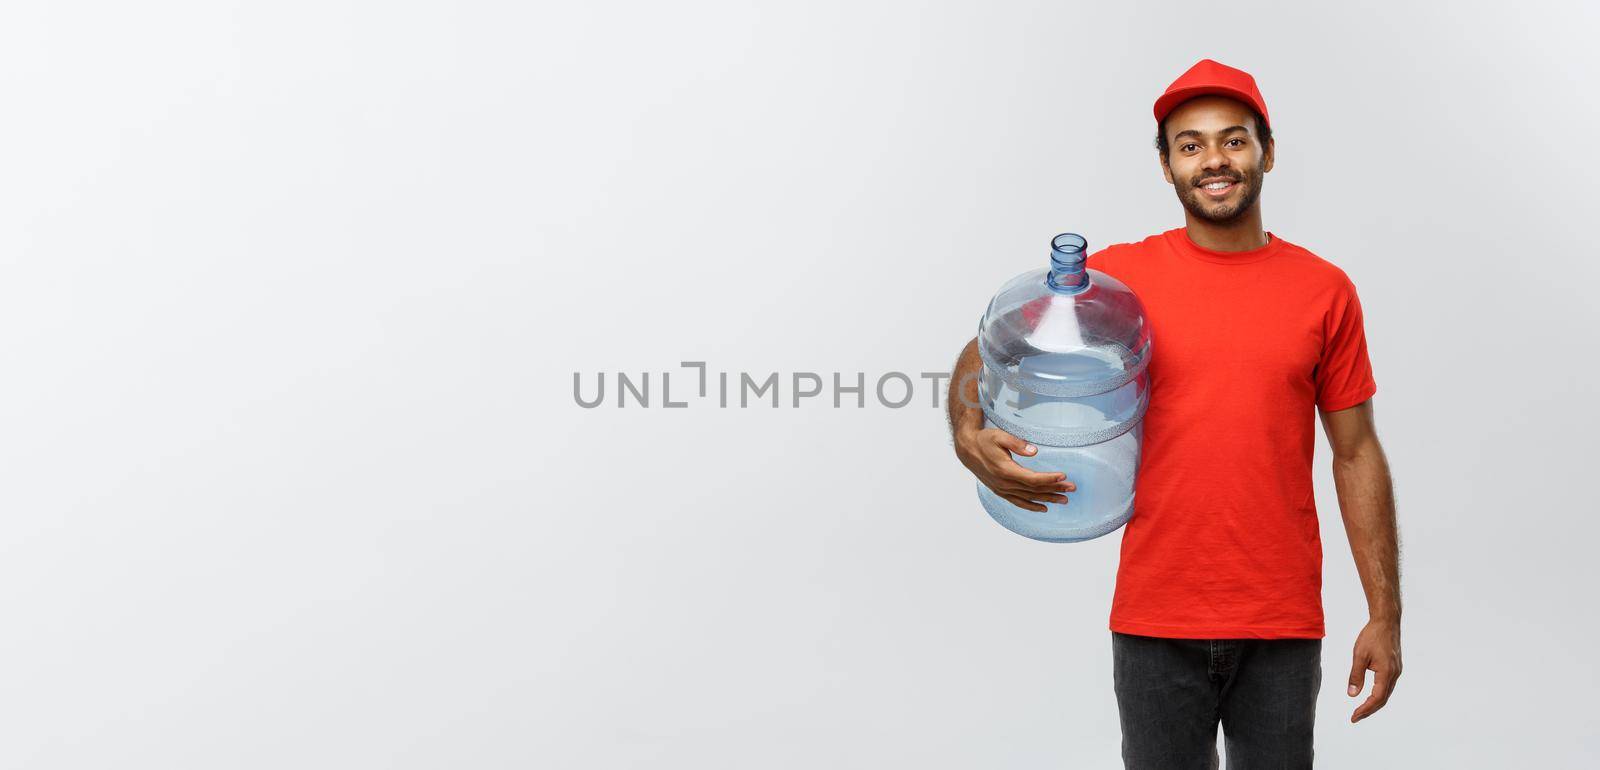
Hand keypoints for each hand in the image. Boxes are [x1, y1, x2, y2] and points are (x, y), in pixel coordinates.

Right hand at [954, 426, 1073, 511]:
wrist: (967, 450)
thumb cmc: (984, 440)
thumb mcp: (1000, 436)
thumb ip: (1017, 443)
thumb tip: (1034, 451)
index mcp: (1005, 470)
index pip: (1032, 479)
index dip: (1049, 479)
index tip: (1063, 476)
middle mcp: (1005, 483)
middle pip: (1034, 490)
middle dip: (1054, 489)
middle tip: (1072, 488)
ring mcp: (1002, 489)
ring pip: (1029, 497)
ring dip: (1047, 499)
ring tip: (1064, 500)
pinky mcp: (1000, 491)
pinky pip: (1018, 502)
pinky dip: (1031, 506)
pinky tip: (1043, 508)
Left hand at [1347, 617, 1401, 722]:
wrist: (1386, 622)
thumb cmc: (1372, 636)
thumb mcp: (1359, 655)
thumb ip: (1356, 675)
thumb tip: (1352, 694)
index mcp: (1386, 673)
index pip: (1376, 698)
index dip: (1365, 709)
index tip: (1354, 716)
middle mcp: (1394, 674)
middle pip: (1383, 699)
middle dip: (1369, 709)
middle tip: (1355, 717)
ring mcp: (1396, 671)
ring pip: (1386, 693)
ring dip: (1374, 702)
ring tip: (1361, 709)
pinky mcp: (1395, 667)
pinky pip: (1387, 685)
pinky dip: (1379, 694)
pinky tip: (1370, 695)